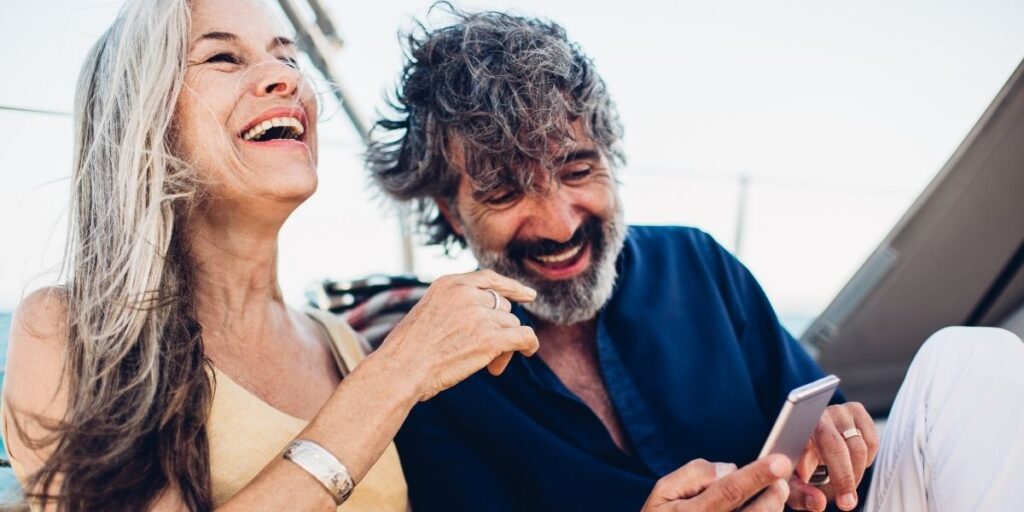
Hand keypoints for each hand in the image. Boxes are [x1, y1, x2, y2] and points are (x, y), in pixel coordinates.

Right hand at [373, 270, 539, 400]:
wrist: (400, 369)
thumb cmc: (408, 350)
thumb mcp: (428, 311)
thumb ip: (456, 306)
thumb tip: (492, 316)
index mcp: (449, 283)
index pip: (489, 279)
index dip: (512, 287)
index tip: (528, 295)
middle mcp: (466, 294)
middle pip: (502, 307)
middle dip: (499, 328)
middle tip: (489, 354)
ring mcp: (479, 315)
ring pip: (511, 324)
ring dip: (505, 345)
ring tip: (490, 366)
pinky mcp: (490, 338)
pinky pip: (524, 336)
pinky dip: (529, 344)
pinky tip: (528, 352)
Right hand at [641, 455, 792, 511]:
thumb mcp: (663, 492)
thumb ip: (694, 474)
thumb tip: (729, 469)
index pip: (730, 491)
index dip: (757, 475)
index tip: (779, 462)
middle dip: (774, 494)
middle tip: (781, 478)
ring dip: (772, 507)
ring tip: (772, 492)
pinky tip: (759, 506)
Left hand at [787, 403, 879, 510]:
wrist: (798, 436)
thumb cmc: (794, 461)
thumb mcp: (791, 481)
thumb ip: (800, 494)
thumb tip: (819, 504)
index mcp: (803, 426)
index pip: (830, 448)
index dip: (842, 477)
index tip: (845, 502)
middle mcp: (823, 413)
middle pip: (850, 449)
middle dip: (850, 480)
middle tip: (847, 503)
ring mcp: (840, 410)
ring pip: (862, 448)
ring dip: (856, 471)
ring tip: (841, 484)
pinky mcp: (856, 410)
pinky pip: (872, 441)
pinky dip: (865, 459)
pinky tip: (849, 464)